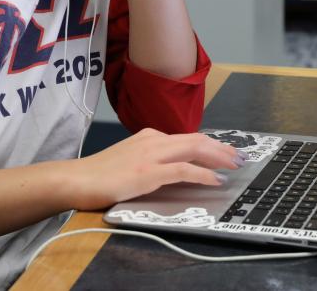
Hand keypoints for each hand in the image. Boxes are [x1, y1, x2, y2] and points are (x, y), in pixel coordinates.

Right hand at [71, 128, 242, 209]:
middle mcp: (153, 140)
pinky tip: (215, 180)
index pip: (187, 137)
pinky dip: (203, 174)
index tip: (226, 150)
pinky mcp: (148, 172)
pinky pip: (183, 170)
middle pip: (196, 139)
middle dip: (221, 147)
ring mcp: (151, 154)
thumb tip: (175, 167)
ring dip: (218, 156)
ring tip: (234, 165)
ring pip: (194, 149)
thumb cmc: (100, 173)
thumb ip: (152, 159)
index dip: (210, 144)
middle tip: (239, 156)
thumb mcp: (130, 159)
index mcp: (149, 136)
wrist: (77, 178)